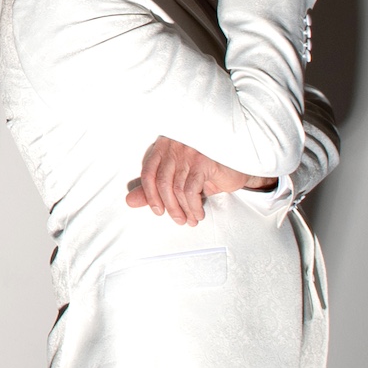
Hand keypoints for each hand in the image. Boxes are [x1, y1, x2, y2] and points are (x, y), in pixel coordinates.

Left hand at [125, 136, 277, 225]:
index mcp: (163, 147)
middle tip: (178, 220)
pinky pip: (191, 190)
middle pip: (161, 182)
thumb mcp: (178, 179)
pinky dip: (193, 206)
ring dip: (183, 209)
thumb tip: (129, 201)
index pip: (148, 172)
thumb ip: (153, 189)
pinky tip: (198, 213)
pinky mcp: (204, 161)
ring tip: (191, 220)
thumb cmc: (205, 171)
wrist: (237, 165)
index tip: (157, 211)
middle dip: (168, 206)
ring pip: (177, 188)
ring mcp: (189, 152)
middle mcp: (174, 146)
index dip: (149, 195)